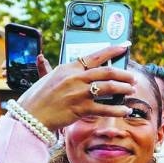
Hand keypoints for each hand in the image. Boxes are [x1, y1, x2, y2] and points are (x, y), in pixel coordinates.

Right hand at [17, 43, 135, 131]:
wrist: (30, 116)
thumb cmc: (38, 97)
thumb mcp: (46, 78)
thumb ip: (52, 69)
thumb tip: (42, 58)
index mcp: (68, 67)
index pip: (94, 55)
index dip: (112, 50)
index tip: (124, 47)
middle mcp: (75, 78)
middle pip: (107, 72)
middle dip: (124, 74)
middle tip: (133, 77)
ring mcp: (79, 93)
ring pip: (109, 87)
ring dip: (124, 88)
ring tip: (132, 90)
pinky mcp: (81, 108)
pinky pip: (105, 108)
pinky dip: (118, 109)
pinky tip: (125, 110)